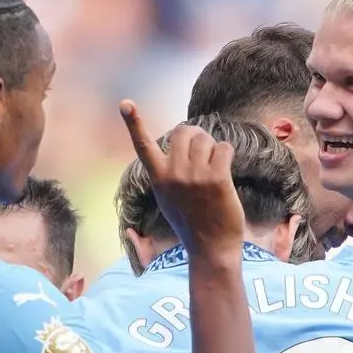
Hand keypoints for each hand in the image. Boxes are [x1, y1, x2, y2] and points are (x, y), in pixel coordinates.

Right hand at [119, 101, 244, 258]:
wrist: (211, 249)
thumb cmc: (192, 224)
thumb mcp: (169, 199)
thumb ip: (170, 173)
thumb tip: (185, 147)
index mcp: (158, 178)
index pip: (143, 146)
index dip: (134, 123)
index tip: (125, 103)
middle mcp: (174, 174)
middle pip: (184, 132)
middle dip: (196, 135)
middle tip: (203, 151)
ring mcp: (195, 175)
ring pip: (205, 139)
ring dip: (213, 147)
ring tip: (214, 166)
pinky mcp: (217, 178)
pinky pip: (224, 148)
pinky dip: (227, 154)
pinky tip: (226, 170)